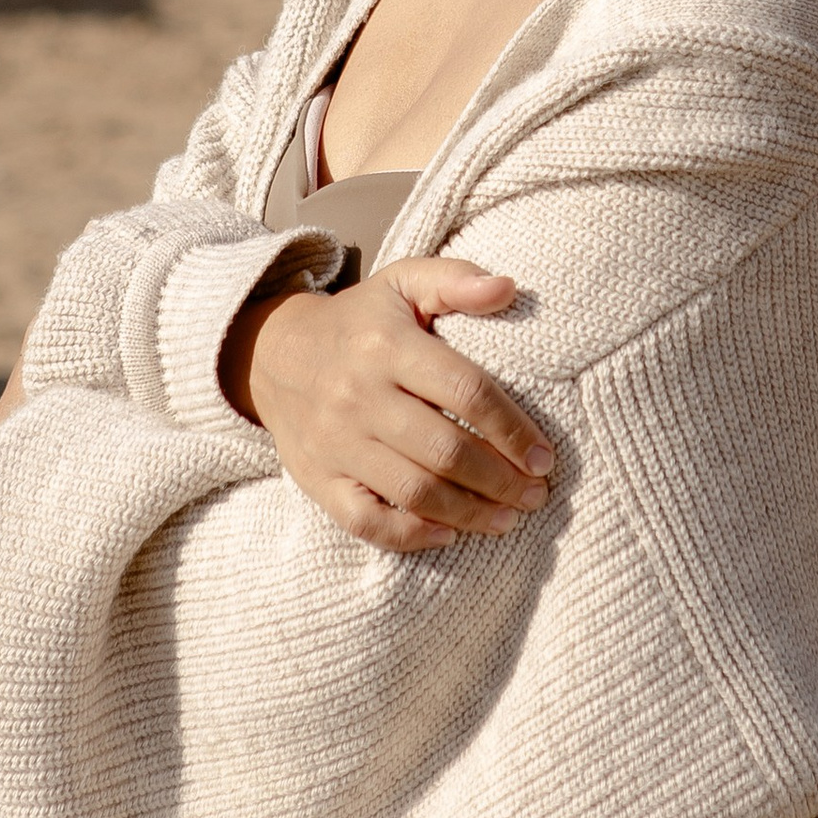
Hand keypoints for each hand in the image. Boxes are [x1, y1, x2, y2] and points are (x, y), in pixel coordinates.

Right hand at [227, 256, 554, 551]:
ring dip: (470, 513)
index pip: (465, 392)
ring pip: (413, 492)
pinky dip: (411, 535)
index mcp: (387, 346)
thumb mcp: (403, 284)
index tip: (544, 456)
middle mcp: (359, 396)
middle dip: (500, 480)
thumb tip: (508, 287)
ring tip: (509, 518)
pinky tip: (449, 533)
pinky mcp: (317, 479)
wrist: (272, 354)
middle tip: (536, 494)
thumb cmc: (359, 322)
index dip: (513, 429)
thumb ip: (456, 281)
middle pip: (445, 450)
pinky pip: (365, 521)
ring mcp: (335, 443)